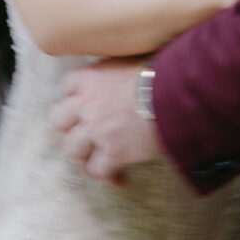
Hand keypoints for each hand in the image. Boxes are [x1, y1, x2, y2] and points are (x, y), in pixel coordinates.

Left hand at [52, 59, 163, 184]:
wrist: (179, 95)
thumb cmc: (162, 74)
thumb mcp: (131, 60)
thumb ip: (115, 70)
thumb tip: (122, 74)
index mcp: (90, 78)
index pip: (67, 85)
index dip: (76, 95)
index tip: (85, 102)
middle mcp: (87, 104)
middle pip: (60, 120)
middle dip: (71, 127)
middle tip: (85, 133)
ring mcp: (98, 130)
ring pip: (74, 150)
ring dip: (85, 155)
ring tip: (99, 159)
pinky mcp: (114, 152)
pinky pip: (99, 170)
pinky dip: (109, 177)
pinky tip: (120, 179)